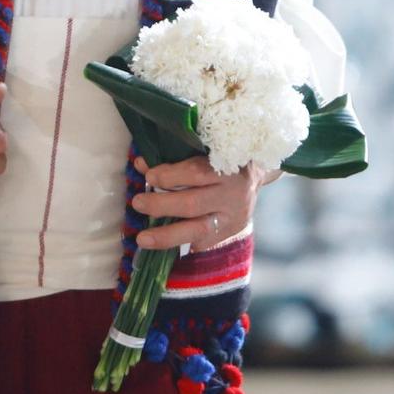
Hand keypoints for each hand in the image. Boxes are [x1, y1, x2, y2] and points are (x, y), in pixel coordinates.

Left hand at [130, 156, 266, 251]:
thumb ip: (175, 157)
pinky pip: (205, 242)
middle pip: (194, 204)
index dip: (170, 176)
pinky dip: (183, 242)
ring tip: (143, 239)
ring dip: (167, 235)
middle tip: (137, 203)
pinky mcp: (232, 232)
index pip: (196, 173)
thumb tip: (141, 164)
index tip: (149, 176)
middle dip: (162, 205)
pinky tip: (165, 243)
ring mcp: (234, 217)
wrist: (255, 174)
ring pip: (199, 230)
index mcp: (227, 165)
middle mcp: (232, 193)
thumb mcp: (203, 150)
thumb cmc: (221, 156)